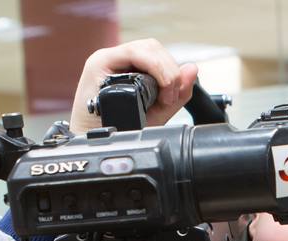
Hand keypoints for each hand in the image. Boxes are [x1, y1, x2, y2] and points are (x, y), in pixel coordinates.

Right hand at [69, 39, 198, 133]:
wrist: (95, 145)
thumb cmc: (120, 130)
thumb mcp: (157, 113)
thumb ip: (178, 94)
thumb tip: (192, 68)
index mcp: (130, 68)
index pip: (158, 54)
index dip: (173, 71)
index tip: (174, 94)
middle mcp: (118, 60)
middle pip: (152, 47)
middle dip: (169, 71)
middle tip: (169, 97)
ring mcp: (107, 60)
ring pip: (144, 47)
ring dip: (162, 69)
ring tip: (163, 96)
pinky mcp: (98, 64)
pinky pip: (131, 53)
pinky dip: (151, 66)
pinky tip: (156, 88)